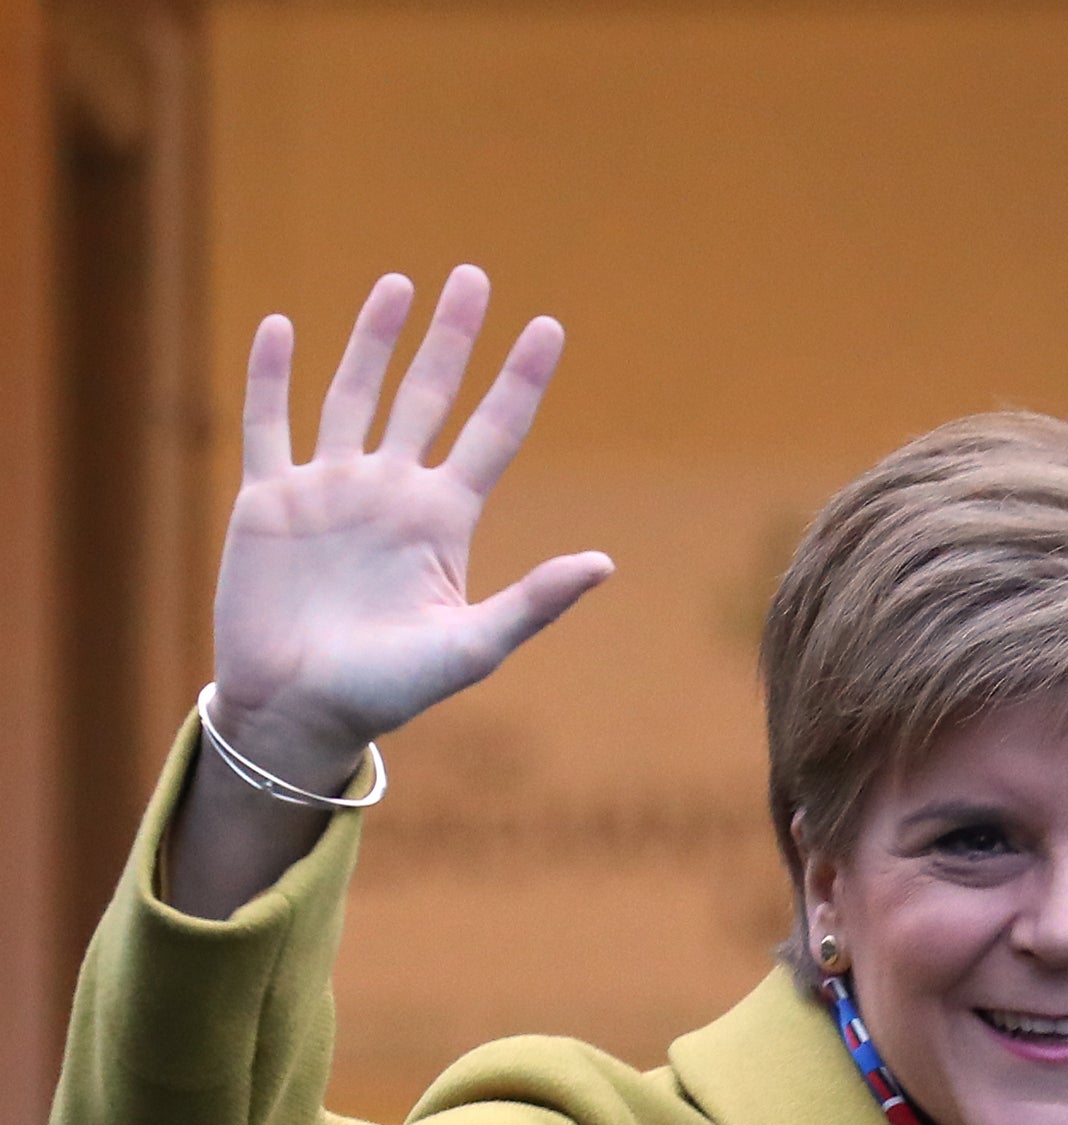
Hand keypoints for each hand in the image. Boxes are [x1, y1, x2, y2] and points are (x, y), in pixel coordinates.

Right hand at [209, 265, 609, 789]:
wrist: (300, 712)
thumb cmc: (389, 691)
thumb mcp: (471, 647)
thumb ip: (534, 602)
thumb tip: (605, 563)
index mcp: (443, 520)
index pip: (492, 432)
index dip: (520, 380)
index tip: (550, 327)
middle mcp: (390, 492)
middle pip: (427, 395)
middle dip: (450, 337)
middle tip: (473, 275)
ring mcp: (328, 490)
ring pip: (353, 394)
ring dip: (374, 340)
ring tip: (398, 283)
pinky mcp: (267, 500)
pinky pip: (269, 425)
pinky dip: (271, 376)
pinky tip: (282, 326)